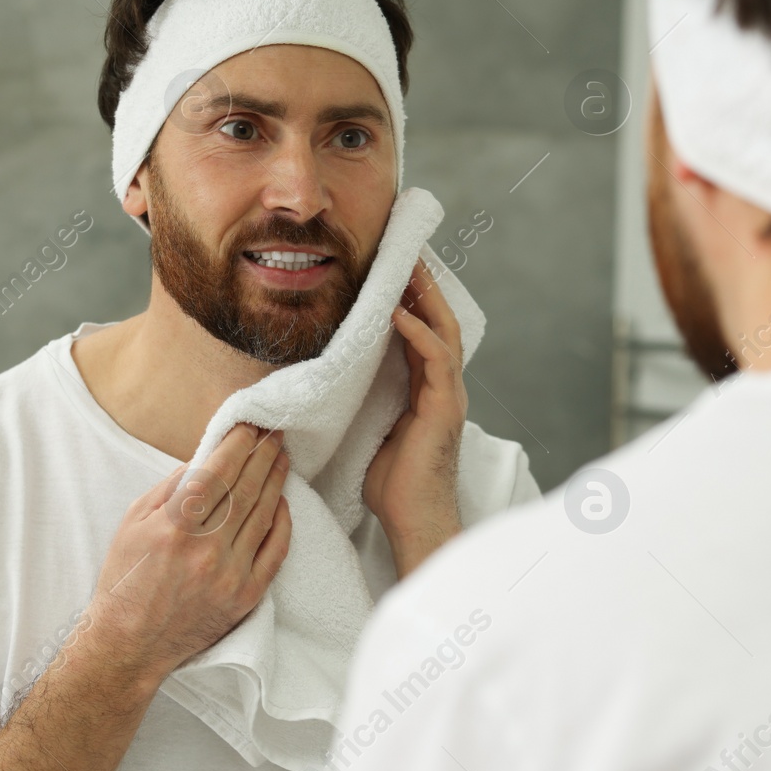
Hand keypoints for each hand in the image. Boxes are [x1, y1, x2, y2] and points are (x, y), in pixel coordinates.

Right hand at [84, 424, 291, 686]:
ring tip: (281, 458)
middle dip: (262, 455)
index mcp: (173, 527)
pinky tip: (283, 502)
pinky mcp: (245, 597)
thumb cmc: (125, 579)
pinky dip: (282, 523)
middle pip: (245, 488)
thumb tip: (205, 459)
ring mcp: (229, 575)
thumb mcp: (132, 523)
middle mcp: (205, 549)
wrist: (129, 644)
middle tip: (273, 433)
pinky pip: (274, 552)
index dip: (237, 445)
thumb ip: (170, 488)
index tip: (249, 426)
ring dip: (276, 481)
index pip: (216, 472)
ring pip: (263, 515)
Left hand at [364, 259, 466, 577]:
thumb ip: (360, 399)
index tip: (393, 266)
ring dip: (426, 298)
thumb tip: (322, 379)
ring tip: (408, 266)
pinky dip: (420, 335)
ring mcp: (448, 396)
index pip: (422, 330)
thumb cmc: (390, 483)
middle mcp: (442, 386)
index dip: (411, 297)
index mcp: (425, 389)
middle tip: (405, 250)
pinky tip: (401, 315)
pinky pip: (437, 362)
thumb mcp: (369, 427)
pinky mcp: (445, 409)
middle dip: (423, 285)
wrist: (411, 520)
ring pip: (443, 332)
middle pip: (438, 321)